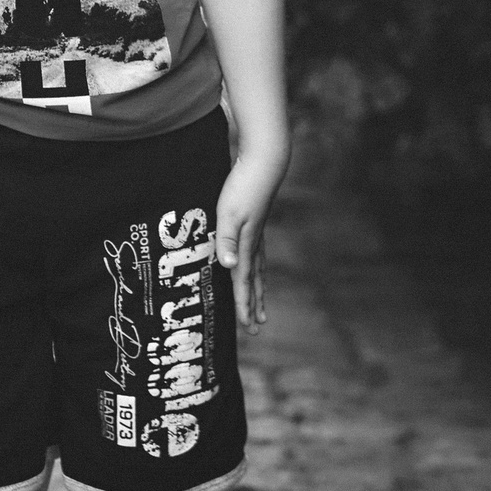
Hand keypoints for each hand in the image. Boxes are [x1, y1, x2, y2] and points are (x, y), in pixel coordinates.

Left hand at [215, 143, 288, 332]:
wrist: (264, 162)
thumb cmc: (242, 186)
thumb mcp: (229, 212)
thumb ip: (227, 239)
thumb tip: (228, 268)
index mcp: (245, 244)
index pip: (242, 281)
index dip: (243, 305)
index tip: (246, 327)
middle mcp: (254, 243)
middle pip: (254, 281)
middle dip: (254, 304)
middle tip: (257, 328)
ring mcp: (258, 233)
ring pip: (258, 270)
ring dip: (258, 290)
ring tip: (261, 307)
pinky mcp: (256, 223)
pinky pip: (258, 255)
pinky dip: (258, 270)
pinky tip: (255, 267)